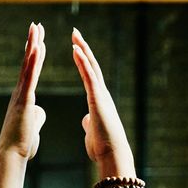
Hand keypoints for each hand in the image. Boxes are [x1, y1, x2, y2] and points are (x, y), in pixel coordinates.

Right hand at [0, 22, 46, 160]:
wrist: (12, 156)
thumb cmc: (22, 146)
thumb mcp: (33, 128)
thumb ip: (36, 116)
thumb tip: (39, 111)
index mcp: (24, 99)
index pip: (32, 72)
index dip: (35, 56)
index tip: (39, 41)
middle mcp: (20, 93)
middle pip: (28, 63)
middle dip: (33, 43)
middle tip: (36, 25)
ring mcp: (21, 96)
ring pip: (28, 66)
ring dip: (32, 45)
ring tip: (36, 28)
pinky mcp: (24, 101)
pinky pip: (30, 78)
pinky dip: (33, 63)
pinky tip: (37, 48)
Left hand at [71, 28, 134, 172]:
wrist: (112, 155)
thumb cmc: (102, 147)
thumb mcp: (92, 131)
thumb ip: (90, 122)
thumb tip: (86, 119)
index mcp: (98, 100)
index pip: (90, 76)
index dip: (83, 61)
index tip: (75, 48)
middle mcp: (102, 94)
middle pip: (92, 66)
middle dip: (83, 48)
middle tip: (75, 33)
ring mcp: (101, 95)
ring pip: (91, 67)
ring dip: (83, 49)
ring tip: (74, 35)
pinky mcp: (98, 98)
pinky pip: (89, 76)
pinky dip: (82, 62)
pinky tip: (74, 50)